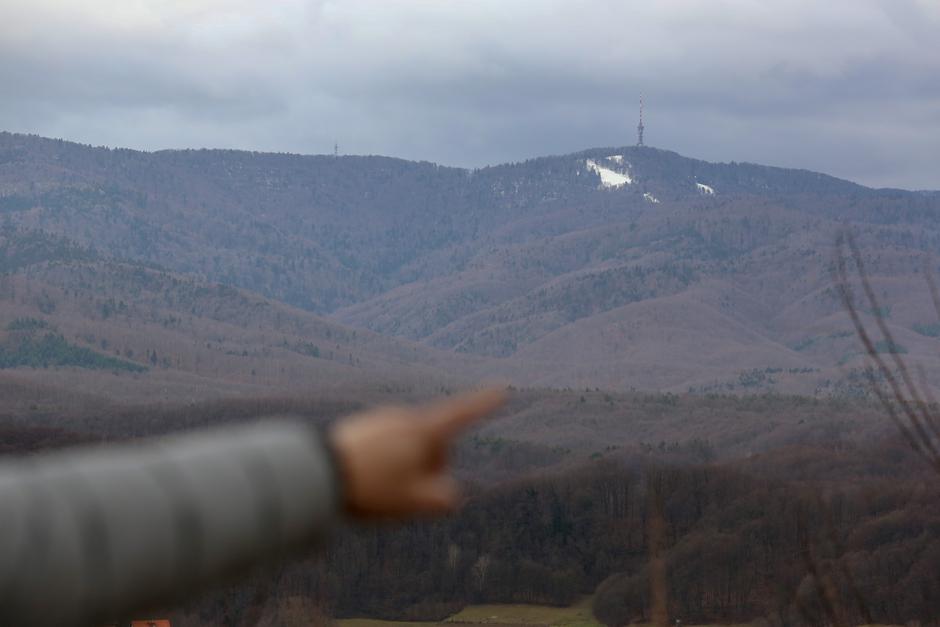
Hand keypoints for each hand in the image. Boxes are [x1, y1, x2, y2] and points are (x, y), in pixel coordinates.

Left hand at [328, 389, 506, 517]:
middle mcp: (404, 417)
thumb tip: (450, 494)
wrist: (315, 472)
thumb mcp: (415, 502)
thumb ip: (444, 499)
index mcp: (423, 430)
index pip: (462, 415)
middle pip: (434, 444)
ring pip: (408, 447)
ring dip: (404, 468)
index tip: (503, 389)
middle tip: (404, 493)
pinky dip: (383, 465)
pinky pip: (385, 447)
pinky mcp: (361, 427)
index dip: (485, 404)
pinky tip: (364, 482)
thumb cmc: (371, 487)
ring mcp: (381, 419)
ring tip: (378, 490)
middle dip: (430, 467)